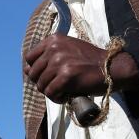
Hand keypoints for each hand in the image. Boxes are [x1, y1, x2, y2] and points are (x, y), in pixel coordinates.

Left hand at [23, 34, 138, 102]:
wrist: (112, 68)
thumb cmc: (91, 62)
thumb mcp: (68, 51)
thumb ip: (48, 57)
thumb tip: (26, 71)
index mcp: (53, 40)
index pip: (29, 58)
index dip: (35, 70)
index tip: (47, 76)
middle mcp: (54, 48)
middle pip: (33, 73)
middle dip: (42, 83)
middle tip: (56, 87)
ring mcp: (60, 62)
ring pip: (41, 85)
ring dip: (50, 92)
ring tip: (62, 92)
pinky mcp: (66, 76)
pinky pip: (50, 92)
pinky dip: (56, 98)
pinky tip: (65, 97)